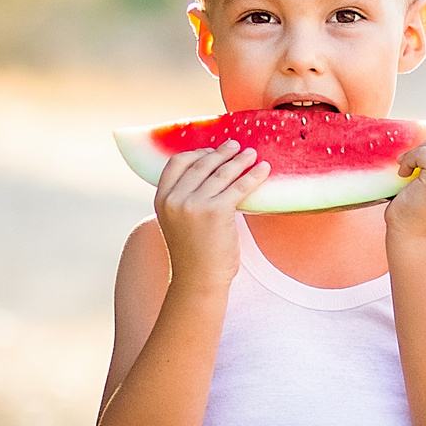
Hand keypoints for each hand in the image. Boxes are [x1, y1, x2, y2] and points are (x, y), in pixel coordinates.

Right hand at [154, 139, 267, 287]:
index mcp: (161, 199)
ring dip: (239, 160)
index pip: (176, 163)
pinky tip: (264, 169)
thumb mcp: (178, 222)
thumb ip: (186, 200)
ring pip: (221, 173)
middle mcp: (174, 198)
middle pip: (200, 164)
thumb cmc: (194, 255)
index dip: (196, 153)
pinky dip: (253, 176)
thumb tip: (212, 176)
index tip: (211, 151)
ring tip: (251, 153)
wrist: (199, 281)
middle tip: (235, 145)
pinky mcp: (216, 211)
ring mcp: (194, 204)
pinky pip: (239, 187)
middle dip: (220, 153)